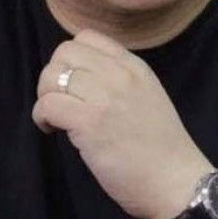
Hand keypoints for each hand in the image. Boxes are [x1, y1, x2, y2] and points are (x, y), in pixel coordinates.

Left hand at [32, 29, 211, 218]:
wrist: (175, 181)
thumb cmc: (160, 147)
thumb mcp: (147, 95)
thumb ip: (118, 80)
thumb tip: (79, 78)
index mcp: (134, 65)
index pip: (87, 37)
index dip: (71, 58)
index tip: (73, 84)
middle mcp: (119, 74)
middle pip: (64, 52)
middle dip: (53, 76)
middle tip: (60, 101)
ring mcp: (105, 96)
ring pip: (52, 76)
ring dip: (45, 97)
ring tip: (56, 119)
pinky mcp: (89, 122)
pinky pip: (48, 104)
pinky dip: (42, 117)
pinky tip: (53, 130)